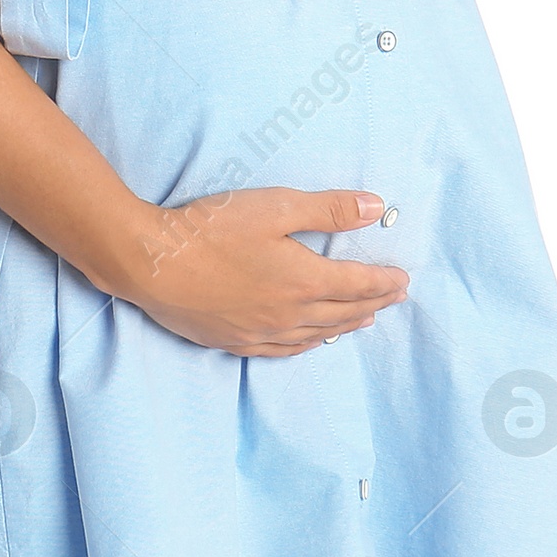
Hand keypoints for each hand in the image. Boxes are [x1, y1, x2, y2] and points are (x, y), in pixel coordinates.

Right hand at [117, 186, 408, 355]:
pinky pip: (285, 350)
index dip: (383, 282)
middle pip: (342, 312)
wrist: (153, 263)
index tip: (403, 280)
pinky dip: (308, 344)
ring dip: (346, 325)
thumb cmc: (212, 228)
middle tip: (393, 298)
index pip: (357, 284)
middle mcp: (289, 314)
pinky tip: (310, 340)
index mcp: (303, 280)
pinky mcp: (235, 341)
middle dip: (372, 304)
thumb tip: (376, 208)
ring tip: (365, 320)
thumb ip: (328, 209)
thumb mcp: (275, 206)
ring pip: (317, 334)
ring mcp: (261, 332)